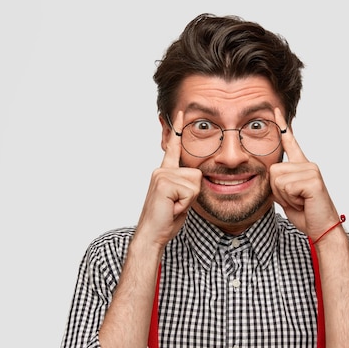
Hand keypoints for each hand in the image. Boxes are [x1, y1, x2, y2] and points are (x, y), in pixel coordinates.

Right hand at [134, 111, 201, 246]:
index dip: (178, 130)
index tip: (181, 112)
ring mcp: (162, 175)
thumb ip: (186, 186)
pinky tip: (172, 208)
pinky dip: (184, 204)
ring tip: (174, 207)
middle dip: (193, 194)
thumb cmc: (166, 220)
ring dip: (189, 200)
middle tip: (177, 205)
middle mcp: (162, 171)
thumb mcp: (180, 199)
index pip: (173, 148)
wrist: (151, 235)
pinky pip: (190, 191)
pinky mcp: (164, 183)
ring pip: (195, 183)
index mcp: (165, 172)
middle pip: (196, 174)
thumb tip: (196, 178)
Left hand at [270, 108, 341, 239]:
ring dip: (284, 195)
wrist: (321, 227)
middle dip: (277, 190)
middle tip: (295, 199)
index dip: (282, 126)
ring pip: (278, 179)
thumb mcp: (286, 195)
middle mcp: (307, 164)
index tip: (276, 110)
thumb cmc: (305, 213)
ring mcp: (311, 170)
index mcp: (301, 166)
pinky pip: (286, 186)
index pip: (290, 142)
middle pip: (273, 170)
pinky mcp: (313, 179)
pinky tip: (304, 202)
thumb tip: (270, 174)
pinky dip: (291, 199)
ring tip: (300, 201)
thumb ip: (278, 182)